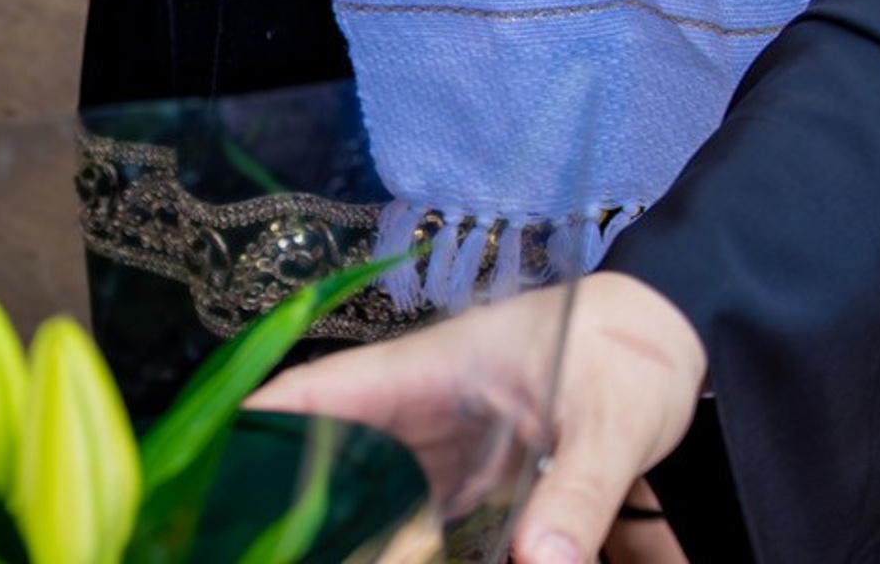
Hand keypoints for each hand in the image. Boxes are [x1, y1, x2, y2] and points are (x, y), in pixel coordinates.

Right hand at [247, 272, 706, 563]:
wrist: (685, 337)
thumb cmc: (639, 348)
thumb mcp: (616, 417)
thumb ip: (579, 493)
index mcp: (434, 371)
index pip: (318, 392)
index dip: (249, 428)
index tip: (193, 479)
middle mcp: (420, 416)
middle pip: (321, 469)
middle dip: (275, 513)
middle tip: (232, 544)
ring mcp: (439, 457)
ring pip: (360, 510)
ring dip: (333, 535)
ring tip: (284, 553)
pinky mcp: (469, 492)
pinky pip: (413, 531)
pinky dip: (389, 544)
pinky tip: (376, 557)